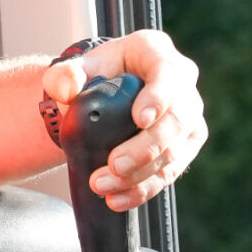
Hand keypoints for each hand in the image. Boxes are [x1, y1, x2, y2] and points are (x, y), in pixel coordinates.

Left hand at [39, 30, 205, 211]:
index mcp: (156, 53)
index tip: (139, 119)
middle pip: (177, 119)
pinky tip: (119, 199)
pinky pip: (171, 171)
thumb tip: (67, 87)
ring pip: (175, 150)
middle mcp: (181, 83)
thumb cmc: (92, 74)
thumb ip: (64, 75)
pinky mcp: (184, 145)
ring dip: (141, 174)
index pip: (168, 74)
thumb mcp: (74, 68)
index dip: (158, 98)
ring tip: (104, 186)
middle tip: (114, 165)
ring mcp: (187, 116)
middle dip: (146, 147)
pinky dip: (144, 189)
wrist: (100, 95)